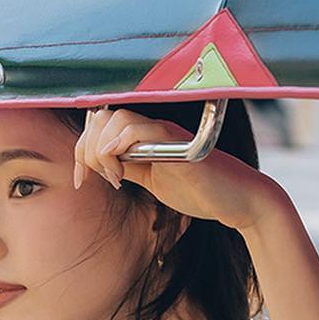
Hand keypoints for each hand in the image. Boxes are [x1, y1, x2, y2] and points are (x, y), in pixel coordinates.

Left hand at [73, 108, 282, 234]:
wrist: (237, 202)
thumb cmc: (199, 190)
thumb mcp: (151, 180)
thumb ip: (127, 168)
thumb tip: (97, 164)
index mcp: (146, 133)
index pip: (100, 124)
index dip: (82, 149)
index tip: (81, 179)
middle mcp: (155, 126)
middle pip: (102, 117)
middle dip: (87, 150)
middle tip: (99, 178)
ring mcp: (167, 132)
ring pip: (117, 119)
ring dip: (102, 150)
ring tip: (114, 177)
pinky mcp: (179, 144)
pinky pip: (141, 130)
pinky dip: (120, 145)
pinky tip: (118, 168)